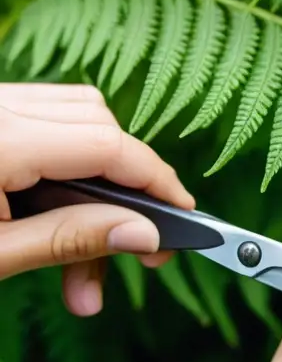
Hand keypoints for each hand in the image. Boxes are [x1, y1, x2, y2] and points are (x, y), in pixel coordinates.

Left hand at [0, 83, 193, 314]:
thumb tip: (145, 236)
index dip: (155, 181)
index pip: (107, 146)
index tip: (184, 216)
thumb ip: (69, 240)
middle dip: (128, 187)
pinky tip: (63, 200)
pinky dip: (69, 152)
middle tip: (139, 249)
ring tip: (92, 238)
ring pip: (78, 112)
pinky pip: (47, 113)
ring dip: (103, 168)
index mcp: (0, 141)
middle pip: (99, 125)